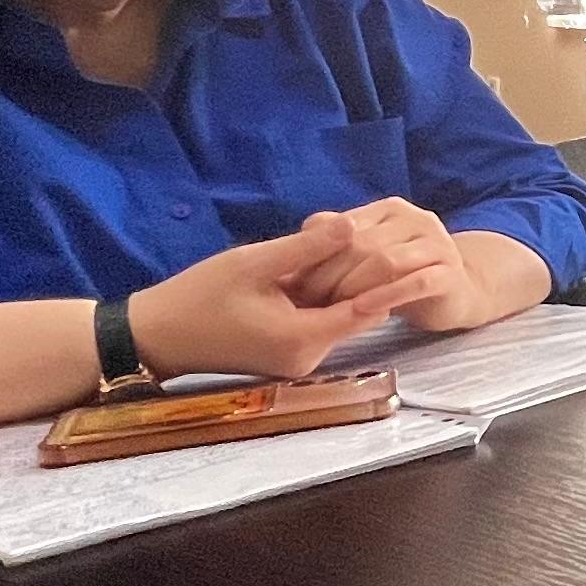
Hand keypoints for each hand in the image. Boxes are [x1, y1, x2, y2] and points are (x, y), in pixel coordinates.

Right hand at [128, 216, 432, 381]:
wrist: (156, 336)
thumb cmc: (198, 297)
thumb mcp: (254, 263)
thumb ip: (306, 247)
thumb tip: (352, 226)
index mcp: (304, 339)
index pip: (368, 309)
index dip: (399, 283)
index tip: (428, 263)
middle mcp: (307, 357)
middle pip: (356, 311)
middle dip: (372, 278)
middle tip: (396, 240)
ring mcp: (297, 359)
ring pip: (337, 315)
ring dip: (345, 284)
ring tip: (360, 247)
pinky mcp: (285, 353)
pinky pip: (318, 321)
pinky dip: (325, 296)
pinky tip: (322, 267)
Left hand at [285, 197, 510, 332]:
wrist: (458, 293)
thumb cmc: (402, 275)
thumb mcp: (367, 255)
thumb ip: (336, 244)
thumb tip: (294, 244)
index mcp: (390, 209)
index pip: (344, 228)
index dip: (315, 256)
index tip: (295, 283)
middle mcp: (416, 219)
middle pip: (362, 244)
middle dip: (329, 274)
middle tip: (308, 302)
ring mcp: (437, 244)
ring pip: (387, 261)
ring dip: (354, 287)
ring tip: (333, 310)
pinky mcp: (450, 274)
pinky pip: (415, 283)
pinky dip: (386, 296)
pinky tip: (364, 311)